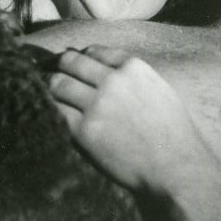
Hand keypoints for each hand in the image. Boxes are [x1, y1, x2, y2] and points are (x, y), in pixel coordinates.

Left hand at [49, 45, 218, 194]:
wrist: (176, 169)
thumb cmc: (173, 135)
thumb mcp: (159, 91)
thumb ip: (134, 78)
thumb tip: (107, 74)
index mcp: (134, 67)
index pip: (94, 51)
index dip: (80, 58)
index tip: (72, 67)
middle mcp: (113, 80)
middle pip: (70, 62)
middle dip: (57, 67)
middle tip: (48, 74)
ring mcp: (97, 104)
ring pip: (58, 84)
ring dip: (48, 87)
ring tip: (44, 94)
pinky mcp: (85, 131)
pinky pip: (56, 111)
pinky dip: (48, 109)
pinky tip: (46, 113)